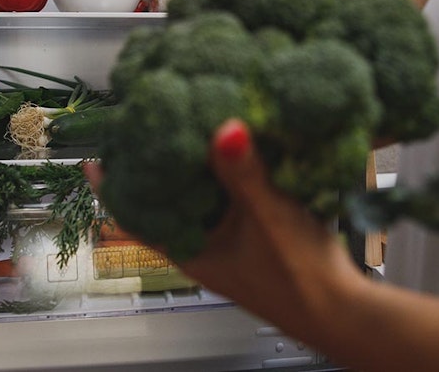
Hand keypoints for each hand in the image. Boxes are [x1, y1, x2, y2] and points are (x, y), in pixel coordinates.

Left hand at [84, 119, 364, 339]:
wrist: (345, 313)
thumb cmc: (299, 277)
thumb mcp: (268, 216)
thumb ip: (243, 171)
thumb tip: (224, 127)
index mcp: (192, 249)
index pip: (136, 215)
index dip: (113, 187)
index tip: (93, 156)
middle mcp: (204, 247)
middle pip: (164, 202)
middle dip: (153, 166)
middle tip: (143, 125)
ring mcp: (230, 243)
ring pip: (197, 200)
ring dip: (190, 169)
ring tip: (185, 126)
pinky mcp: (256, 237)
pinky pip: (227, 201)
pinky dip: (223, 176)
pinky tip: (235, 149)